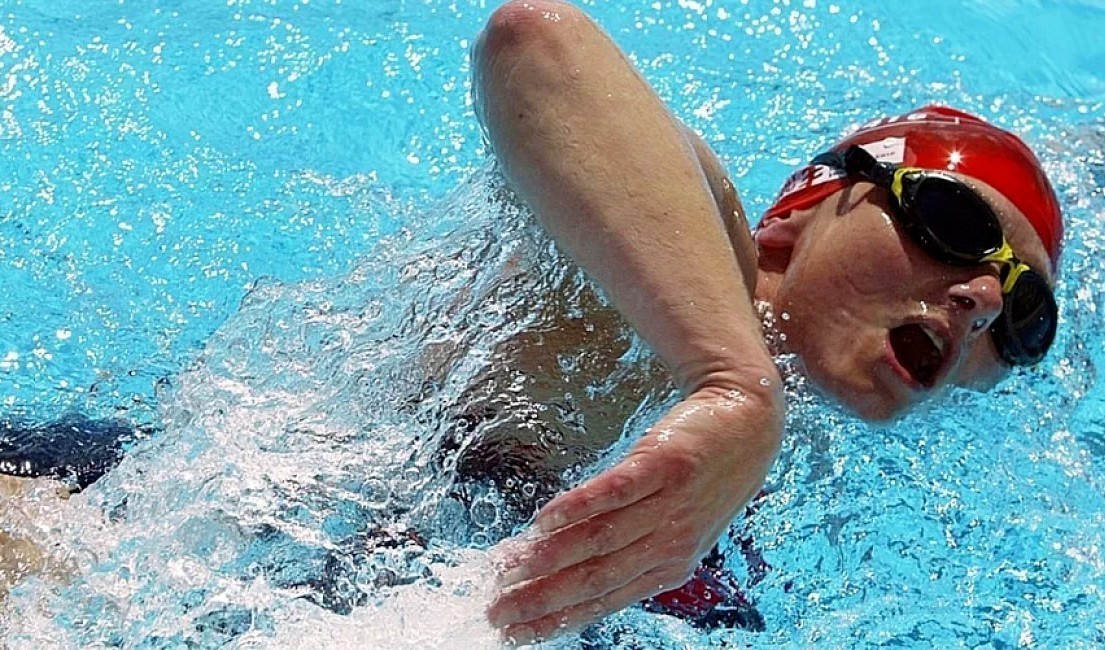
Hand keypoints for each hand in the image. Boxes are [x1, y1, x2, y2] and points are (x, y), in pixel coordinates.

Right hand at [486, 384, 782, 642]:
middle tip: (497, 609)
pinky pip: (616, 491)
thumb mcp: (673, 524)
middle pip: (594, 578)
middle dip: (541, 599)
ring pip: (600, 540)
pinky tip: (544, 519)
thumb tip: (556, 558)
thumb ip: (625, 546)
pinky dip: (578, 507)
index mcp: (667, 567)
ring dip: (549, 557)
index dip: (554, 618)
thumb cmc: (701, 474)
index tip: (512, 630)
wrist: (747, 418)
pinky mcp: (666, 464)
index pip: (601, 600)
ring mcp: (669, 505)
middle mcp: (669, 544)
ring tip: (508, 567)